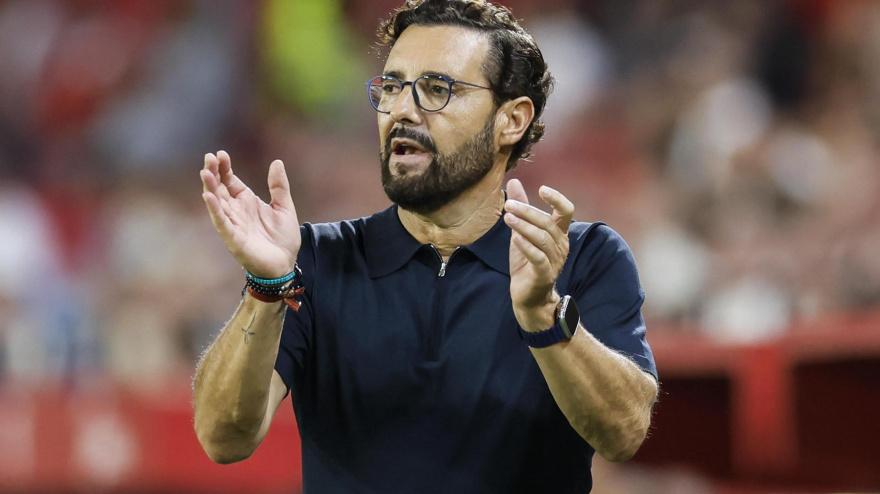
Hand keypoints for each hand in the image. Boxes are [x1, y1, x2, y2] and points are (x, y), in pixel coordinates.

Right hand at [200, 150, 300, 277]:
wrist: (285, 265)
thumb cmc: (283, 238)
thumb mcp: (284, 207)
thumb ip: (279, 186)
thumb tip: (277, 162)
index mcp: (247, 202)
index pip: (230, 181)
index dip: (225, 168)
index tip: (220, 154)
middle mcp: (236, 211)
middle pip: (220, 189)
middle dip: (213, 173)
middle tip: (209, 157)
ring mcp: (233, 224)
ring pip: (217, 203)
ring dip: (210, 188)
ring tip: (205, 172)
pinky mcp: (234, 239)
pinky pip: (221, 223)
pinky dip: (215, 210)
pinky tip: (208, 197)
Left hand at [503, 178, 574, 331]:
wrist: (528, 296)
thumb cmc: (527, 262)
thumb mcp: (522, 231)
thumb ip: (521, 207)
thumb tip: (513, 181)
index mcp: (559, 234)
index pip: (566, 211)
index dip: (557, 199)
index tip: (541, 189)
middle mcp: (561, 246)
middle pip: (548, 223)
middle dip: (528, 211)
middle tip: (509, 204)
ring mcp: (554, 261)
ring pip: (542, 239)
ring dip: (524, 226)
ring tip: (507, 217)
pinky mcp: (544, 274)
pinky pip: (538, 257)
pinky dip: (526, 246)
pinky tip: (514, 238)